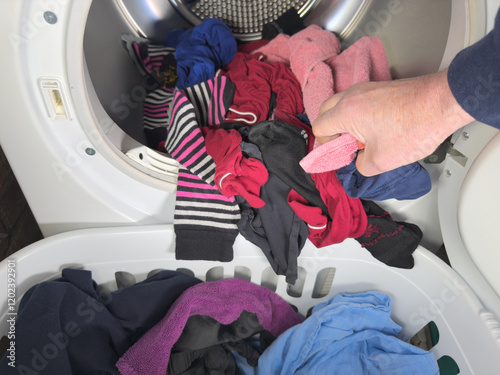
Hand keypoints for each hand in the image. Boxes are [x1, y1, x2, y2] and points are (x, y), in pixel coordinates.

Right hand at [312, 68, 473, 175]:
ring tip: (365, 138)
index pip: (319, 127)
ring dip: (346, 122)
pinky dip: (360, 114)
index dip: (326, 145)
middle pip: (325, 112)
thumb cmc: (415, 126)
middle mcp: (353, 95)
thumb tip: (360, 161)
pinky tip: (378, 128)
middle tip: (348, 146)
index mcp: (346, 112)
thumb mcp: (381, 161)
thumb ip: (361, 165)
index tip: (340, 153)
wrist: (443, 103)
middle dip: (332, 131)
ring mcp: (367, 88)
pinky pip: (359, 101)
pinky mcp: (381, 87)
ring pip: (342, 105)